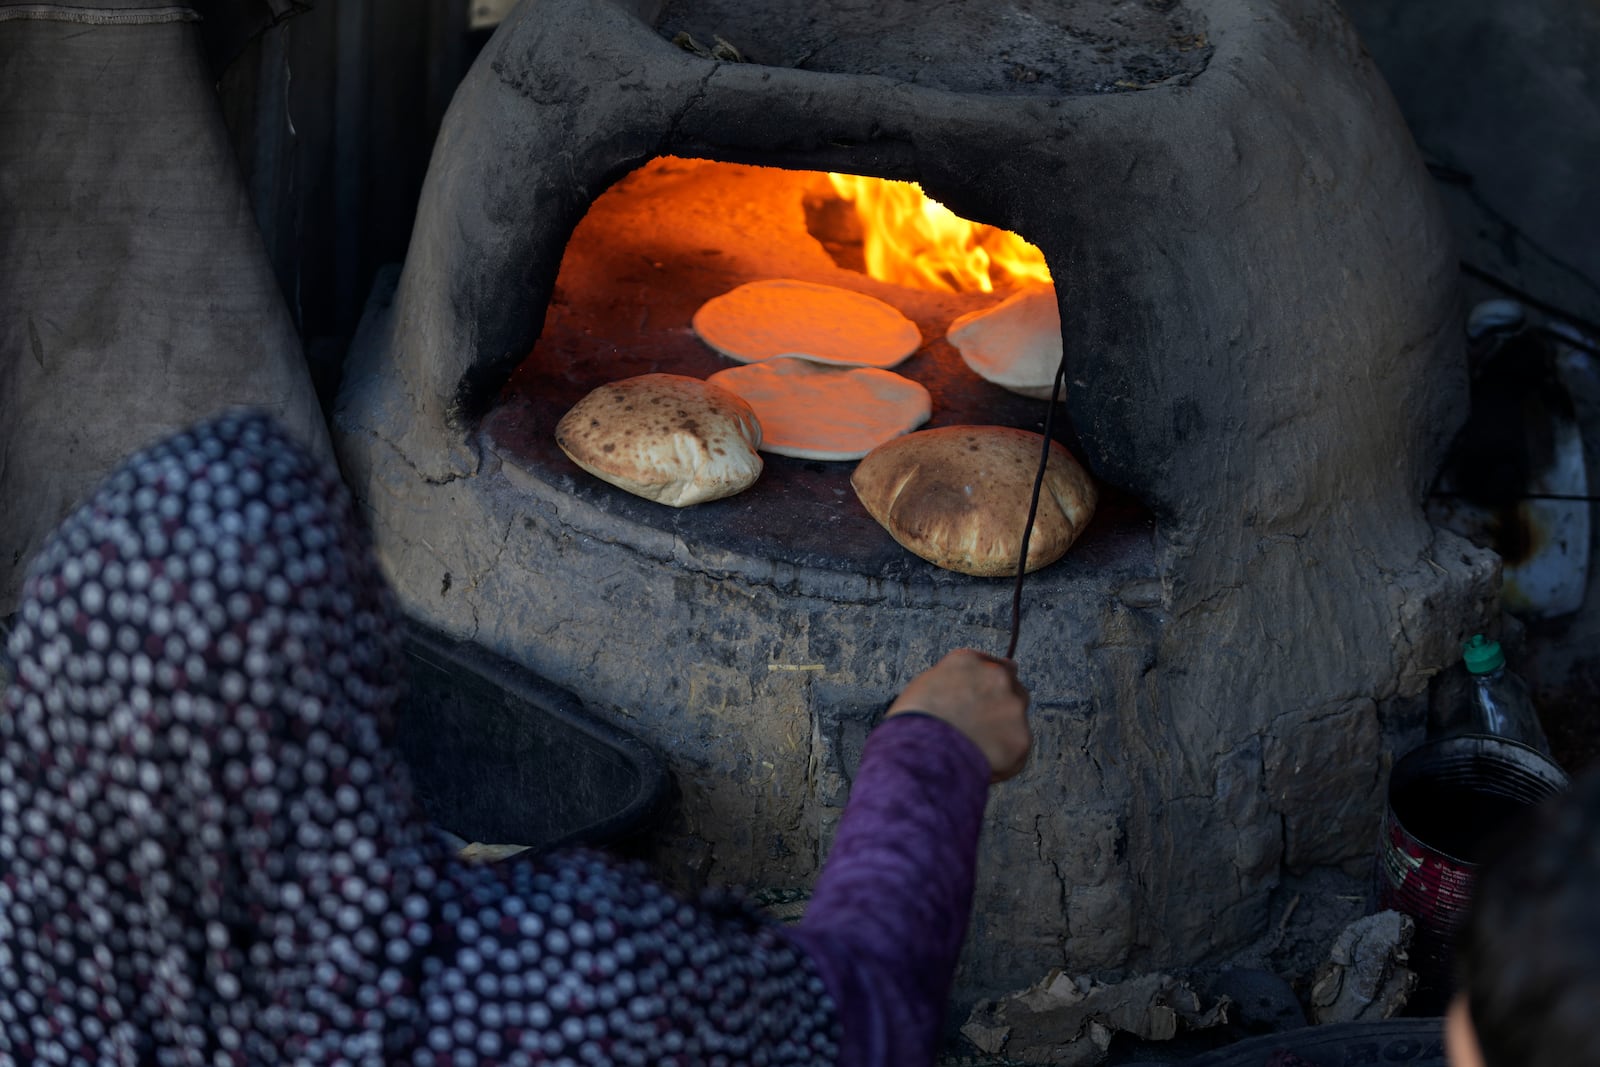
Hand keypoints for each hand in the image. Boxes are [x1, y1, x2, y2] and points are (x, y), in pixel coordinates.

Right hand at [887, 649, 1031, 781]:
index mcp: (968, 661)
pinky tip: (978, 766)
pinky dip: (1003, 761)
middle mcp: (996, 677)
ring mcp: (1012, 707)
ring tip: (973, 752)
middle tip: (979, 731)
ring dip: (1002, 734)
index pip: (996, 666)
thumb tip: (967, 693)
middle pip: (1014, 690)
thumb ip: (954, 684)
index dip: (990, 689)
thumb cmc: (911, 726)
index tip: (986, 702)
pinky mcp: (1021, 739)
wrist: (917, 755)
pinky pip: (1016, 752)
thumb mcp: (925, 688)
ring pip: (1017, 721)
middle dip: (1001, 708)